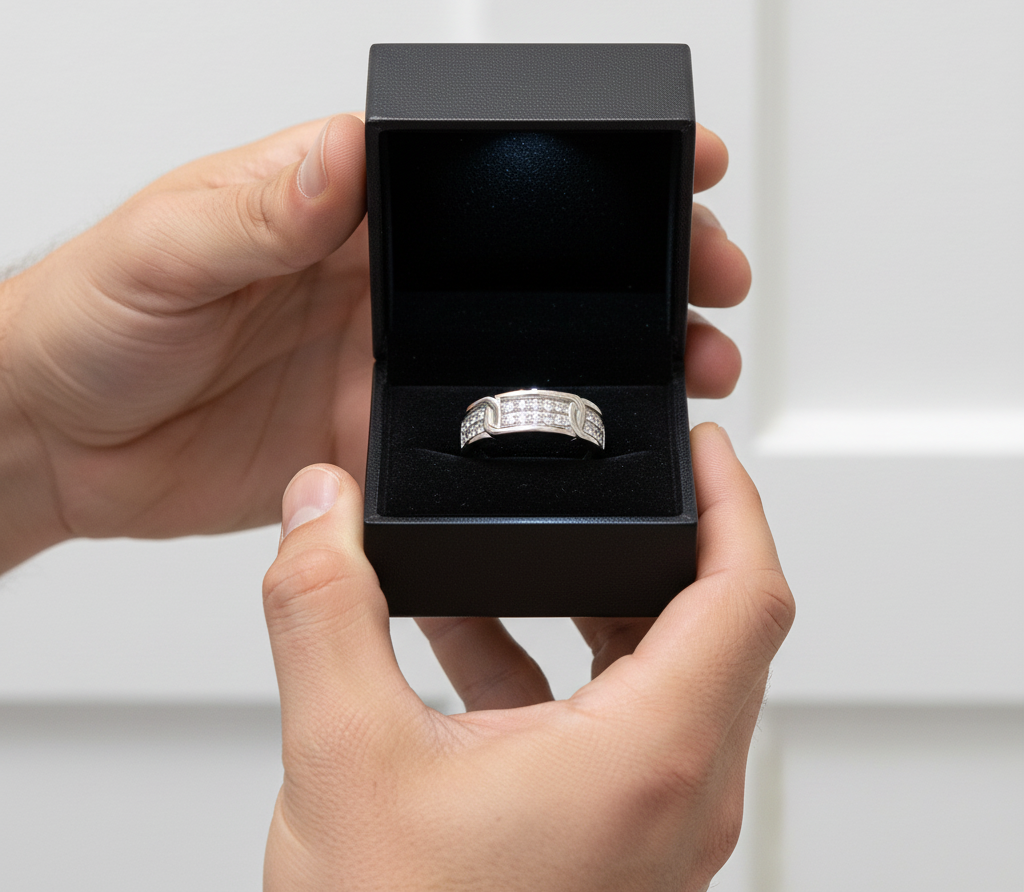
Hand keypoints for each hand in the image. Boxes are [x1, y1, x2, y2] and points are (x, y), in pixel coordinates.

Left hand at [0, 118, 746, 568]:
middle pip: (536, 266)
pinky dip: (541, 445)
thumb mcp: (166, 243)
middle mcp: (384, 282)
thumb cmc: (92, 317)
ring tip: (693, 367)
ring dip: (614, 359)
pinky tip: (596, 447)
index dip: (582, 166)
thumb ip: (257, 204)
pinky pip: (474, 442)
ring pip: (527, 355)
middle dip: (637, 266)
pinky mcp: (377, 435)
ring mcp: (389, 361)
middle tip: (711, 275)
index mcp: (345, 209)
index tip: (666, 164)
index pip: (487, 175)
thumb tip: (341, 154)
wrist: (59, 437)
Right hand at [262, 423, 792, 890]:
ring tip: (518, 546)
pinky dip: (557, 657)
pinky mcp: (615, 837)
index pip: (746, 592)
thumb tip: (318, 507)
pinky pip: (612, 717)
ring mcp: (653, 821)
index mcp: (650, 759)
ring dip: (593, 597)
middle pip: (711, 622)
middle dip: (657, 537)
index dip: (736, 500)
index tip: (708, 443)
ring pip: (658, 669)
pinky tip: (471, 633)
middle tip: (612, 477)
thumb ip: (325, 608)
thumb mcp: (343, 760)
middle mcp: (677, 792)